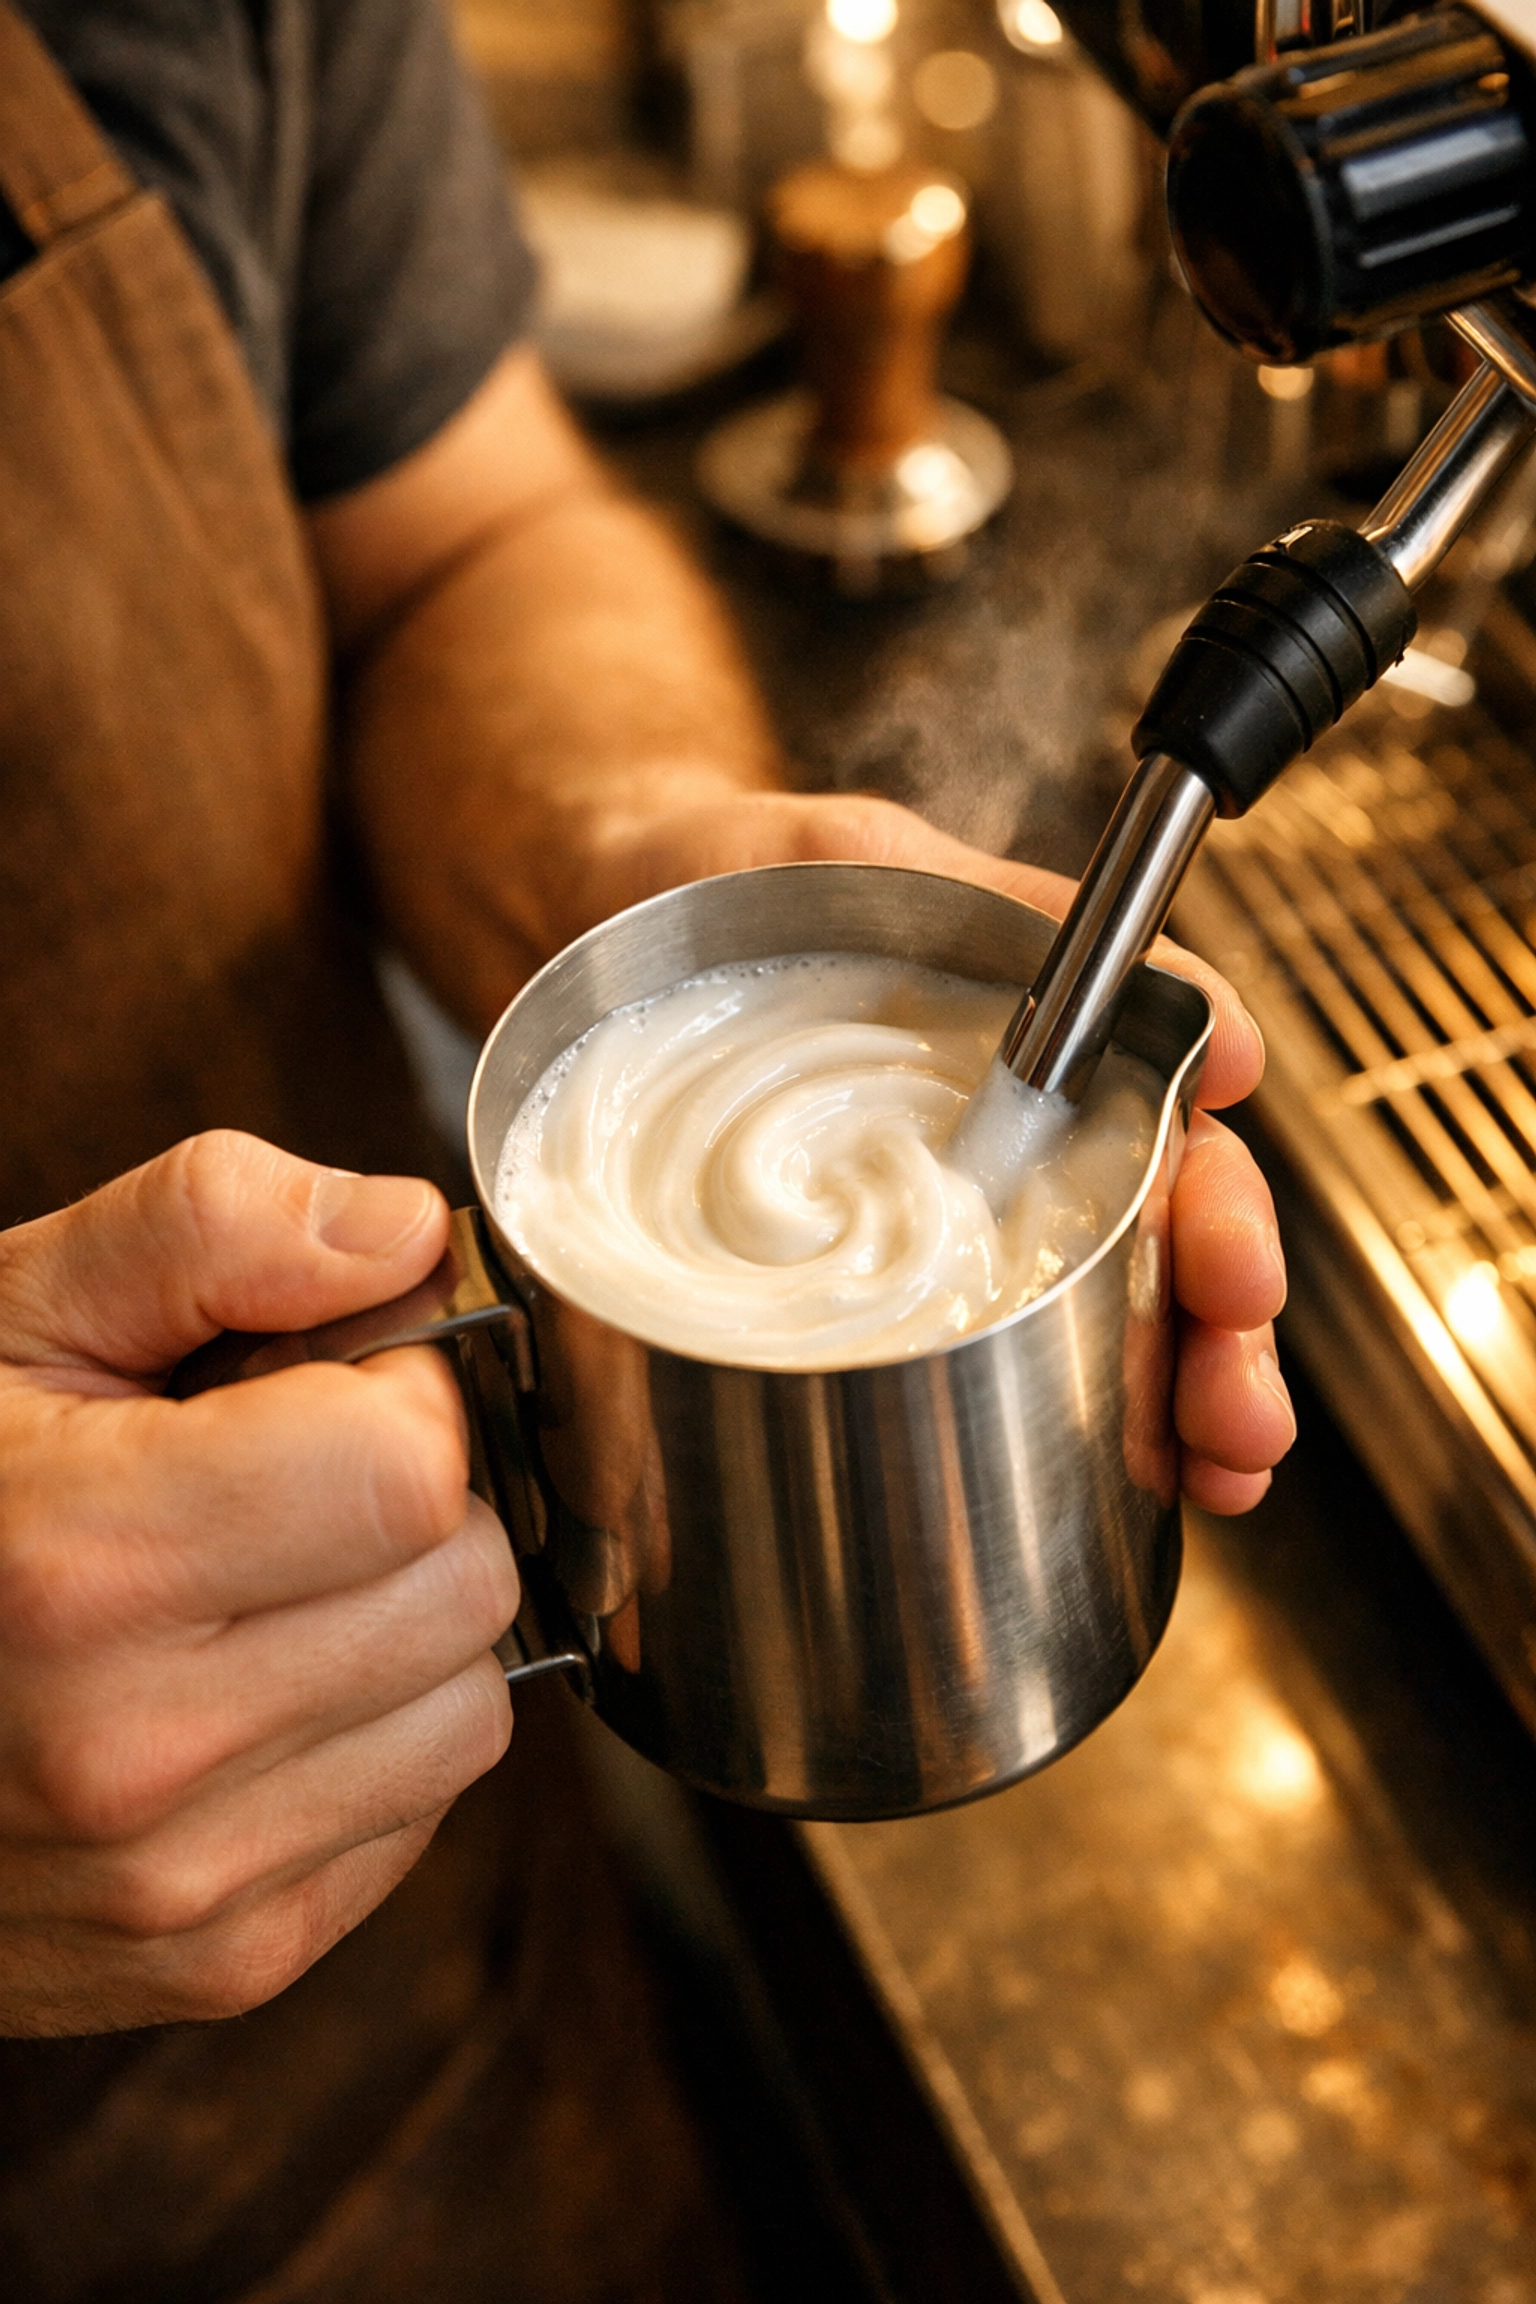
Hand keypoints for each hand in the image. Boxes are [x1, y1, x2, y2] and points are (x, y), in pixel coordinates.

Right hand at [0, 1133, 516, 2037]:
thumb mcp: (10, 1316)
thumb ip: (211, 1230)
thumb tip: (406, 1232)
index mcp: (80, 1564)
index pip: (414, 1468)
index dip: (395, 1394)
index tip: (320, 1385)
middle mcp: (135, 1753)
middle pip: (466, 1587)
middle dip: (407, 1507)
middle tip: (282, 1485)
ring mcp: (182, 1884)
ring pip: (471, 1709)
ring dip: (403, 1630)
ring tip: (260, 1592)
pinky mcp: (221, 1962)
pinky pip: (419, 1811)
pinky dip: (368, 1738)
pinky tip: (247, 1693)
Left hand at [580, 787, 1293, 1513]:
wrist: (576, 928)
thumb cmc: (724, 885)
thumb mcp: (873, 863)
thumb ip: (1023, 918)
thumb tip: (1209, 1011)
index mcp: (1034, 1067)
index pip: (1170, 1146)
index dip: (1223, 1217)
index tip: (1237, 1275)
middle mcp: (1005, 1158)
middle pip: (1155, 1261)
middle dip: (1220, 1348)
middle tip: (1235, 1415)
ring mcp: (940, 1235)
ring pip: (1097, 1330)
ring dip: (1170, 1408)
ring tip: (1207, 1469)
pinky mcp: (865, 1298)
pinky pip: (974, 1372)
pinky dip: (1071, 1431)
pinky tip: (1125, 1479)